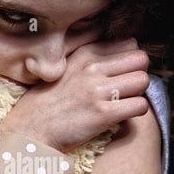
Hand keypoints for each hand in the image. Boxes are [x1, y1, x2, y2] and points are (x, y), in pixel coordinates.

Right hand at [1, 38, 149, 150]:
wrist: (30, 129)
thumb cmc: (47, 102)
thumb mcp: (65, 68)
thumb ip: (89, 57)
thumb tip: (121, 51)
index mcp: (85, 54)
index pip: (130, 44)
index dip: (129, 62)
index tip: (120, 74)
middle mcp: (93, 67)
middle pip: (141, 60)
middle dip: (137, 75)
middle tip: (125, 90)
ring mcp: (98, 90)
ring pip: (143, 80)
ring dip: (137, 93)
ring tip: (122, 103)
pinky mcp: (103, 113)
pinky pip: (140, 105)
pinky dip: (135, 112)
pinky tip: (120, 116)